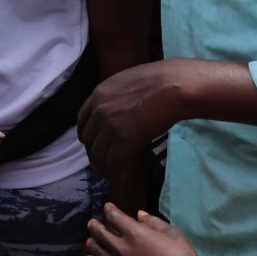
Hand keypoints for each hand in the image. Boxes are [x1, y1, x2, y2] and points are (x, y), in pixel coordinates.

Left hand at [79, 61, 188, 206]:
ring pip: (96, 153)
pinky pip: (111, 162)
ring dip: (100, 164)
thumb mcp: (126, 81)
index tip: (91, 142)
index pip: (82, 119)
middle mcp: (99, 110)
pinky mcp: (124, 141)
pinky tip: (114, 175)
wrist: (173, 87)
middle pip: (87, 138)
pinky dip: (111, 171)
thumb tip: (118, 107)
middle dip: (92, 150)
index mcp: (99, 94)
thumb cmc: (159, 79)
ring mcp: (110, 126)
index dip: (86, 133)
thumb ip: (115, 95)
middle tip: (100, 159)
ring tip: (106, 171)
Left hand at [85, 205, 213, 255]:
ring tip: (92, 241)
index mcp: (134, 233)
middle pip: (99, 233)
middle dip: (94, 225)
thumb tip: (139, 214)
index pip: (114, 216)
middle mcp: (121, 249)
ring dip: (93, 244)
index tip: (107, 207)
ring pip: (96, 252)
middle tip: (92, 223)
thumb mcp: (174, 235)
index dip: (109, 209)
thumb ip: (154, 223)